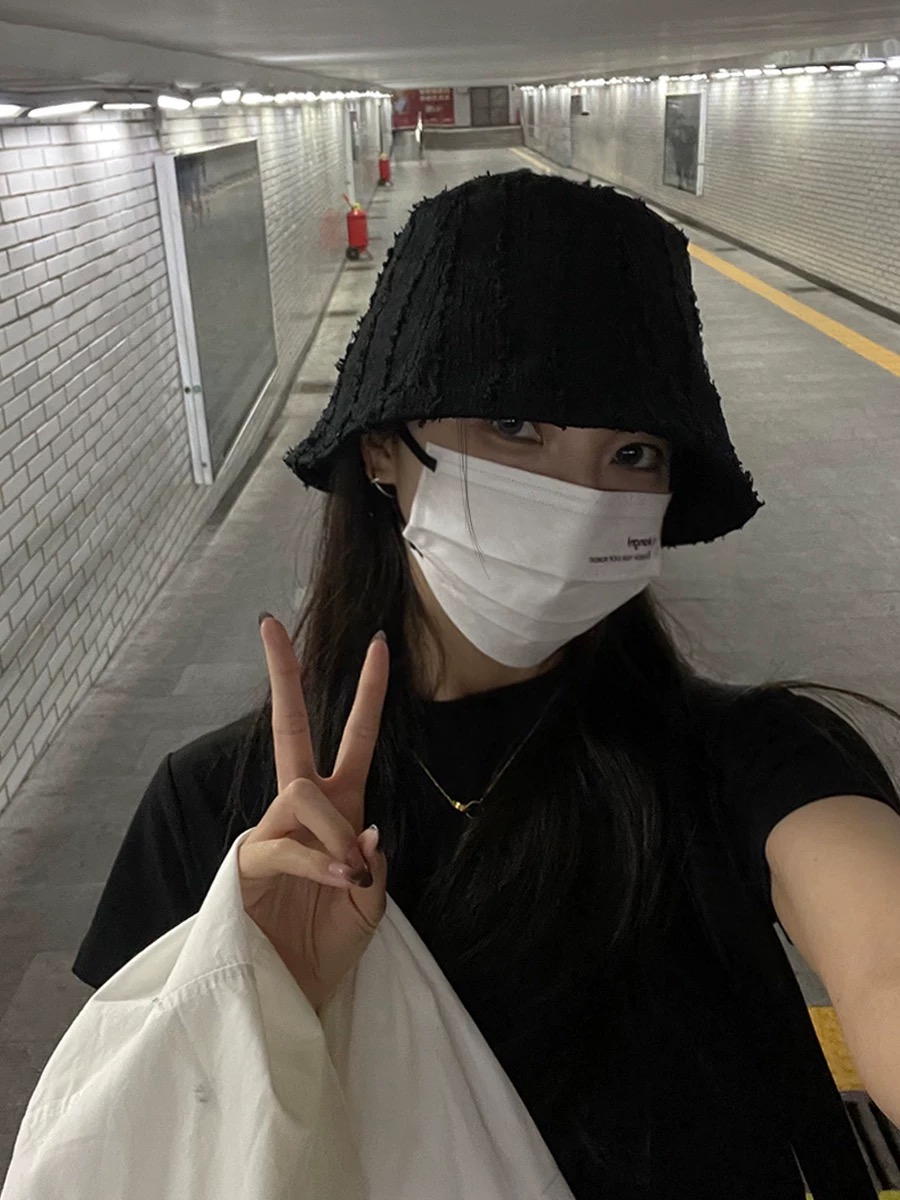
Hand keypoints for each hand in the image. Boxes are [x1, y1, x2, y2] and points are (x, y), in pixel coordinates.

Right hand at [237, 615, 389, 1010]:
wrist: (294, 996)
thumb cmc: (331, 947)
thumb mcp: (372, 908)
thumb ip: (375, 867)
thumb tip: (367, 829)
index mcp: (340, 808)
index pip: (354, 738)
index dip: (369, 693)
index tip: (379, 645)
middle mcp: (302, 810)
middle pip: (289, 728)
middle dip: (283, 676)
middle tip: (268, 624)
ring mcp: (272, 832)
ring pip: (303, 792)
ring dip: (332, 831)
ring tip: (348, 880)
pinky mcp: (247, 863)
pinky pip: (283, 844)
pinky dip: (316, 861)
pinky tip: (338, 881)